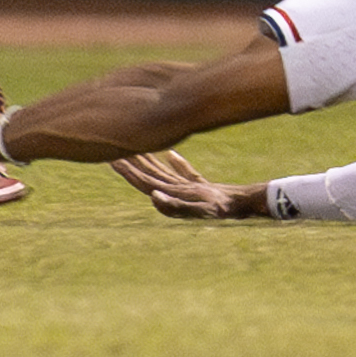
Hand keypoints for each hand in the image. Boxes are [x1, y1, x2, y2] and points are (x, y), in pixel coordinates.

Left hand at [110, 151, 269, 219]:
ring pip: (162, 173)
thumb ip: (175, 206)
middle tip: (114, 147)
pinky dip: (175, 163)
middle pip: (148, 176)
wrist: (242, 206)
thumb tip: (153, 197)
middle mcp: (175, 192)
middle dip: (132, 163)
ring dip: (148, 161)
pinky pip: (182, 173)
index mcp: (170, 195)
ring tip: (136, 148)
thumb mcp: (199, 208)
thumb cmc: (221, 209)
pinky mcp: (199, 187)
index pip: (143, 181)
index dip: (128, 171)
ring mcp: (187, 190)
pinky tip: (170, 154)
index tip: (113, 158)